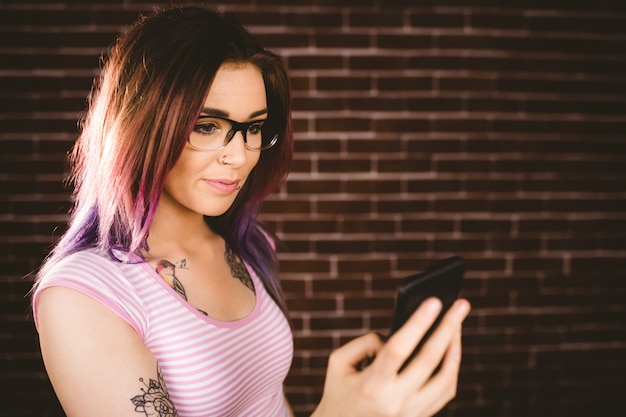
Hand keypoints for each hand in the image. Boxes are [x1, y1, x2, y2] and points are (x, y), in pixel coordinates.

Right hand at [312, 298, 470, 416]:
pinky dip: (452, 367)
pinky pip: (446, 392)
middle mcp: (394, 402)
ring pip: (446, 379)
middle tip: (462, 303)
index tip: (434, 301)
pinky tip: (452, 348)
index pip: (398, 350)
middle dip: (449, 328)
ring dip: (455, 348)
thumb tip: (398, 335)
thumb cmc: (339, 391)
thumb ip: (365, 342)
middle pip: (430, 361)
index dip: (417, 324)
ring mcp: (410, 413)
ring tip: (458, 324)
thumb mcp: (339, 363)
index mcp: (371, 386)